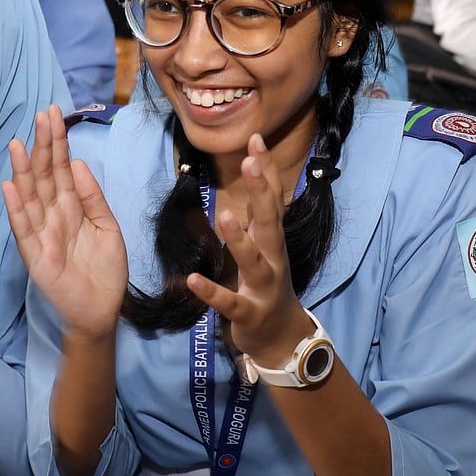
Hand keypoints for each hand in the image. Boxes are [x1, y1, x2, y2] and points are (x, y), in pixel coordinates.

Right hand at [2, 105, 126, 341]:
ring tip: (17, 144)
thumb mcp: (108, 226)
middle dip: (43, 146)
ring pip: (30, 197)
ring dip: (23, 171)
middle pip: (45, 175)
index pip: (62, 168)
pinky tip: (10, 187)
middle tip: (41, 115)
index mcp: (72, 206)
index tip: (54, 114)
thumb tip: (80, 163)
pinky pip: (25, 229)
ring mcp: (42, 233)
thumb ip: (93, 197)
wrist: (103, 309)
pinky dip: (16, 208)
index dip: (58, 142)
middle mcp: (53, 215)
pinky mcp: (36, 255)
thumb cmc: (105, 269)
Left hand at [186, 135, 313, 369]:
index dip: (265, 170)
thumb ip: (257, 212)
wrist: (282, 337)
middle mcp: (273, 258)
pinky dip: (212, 293)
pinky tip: (192, 281)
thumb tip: (252, 170)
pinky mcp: (249, 313)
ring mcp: (264, 286)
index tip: (256, 139)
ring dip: (240, 239)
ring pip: (254, 261)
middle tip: (250, 163)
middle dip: (261, 192)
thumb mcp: (265, 244)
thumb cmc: (267, 283)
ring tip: (224, 216)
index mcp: (272, 239)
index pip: (272, 198)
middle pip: (269, 221)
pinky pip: (229, 303)